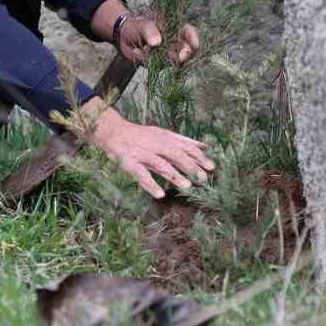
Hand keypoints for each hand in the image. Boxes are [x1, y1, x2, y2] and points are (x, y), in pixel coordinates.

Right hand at [84, 105, 215, 198]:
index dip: (199, 157)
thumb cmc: (140, 135)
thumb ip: (183, 140)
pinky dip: (150, 185)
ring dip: (174, 175)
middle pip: (176, 155)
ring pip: (161, 164)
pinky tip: (160, 194)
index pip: (185, 146)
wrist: (113, 131)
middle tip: (203, 178)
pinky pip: (141, 175)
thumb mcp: (163, 133)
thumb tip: (204, 146)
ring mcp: (143, 154)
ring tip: (187, 186)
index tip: (212, 167)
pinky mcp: (130, 163)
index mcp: (165, 138)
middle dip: (191, 166)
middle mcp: (156, 145)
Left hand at [116, 16, 200, 65]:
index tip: (194, 46)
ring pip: (172, 61)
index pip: (189, 33)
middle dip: (184, 55)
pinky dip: (146, 59)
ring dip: (159, 57)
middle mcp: (173, 43)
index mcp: (174, 29)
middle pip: (186, 51)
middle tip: (180, 57)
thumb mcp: (142, 24)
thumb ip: (149, 31)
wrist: (122, 36)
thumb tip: (156, 42)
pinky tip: (137, 50)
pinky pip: (156, 66)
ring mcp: (166, 54)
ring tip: (143, 48)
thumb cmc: (136, 25)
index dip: (194, 39)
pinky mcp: (158, 63)